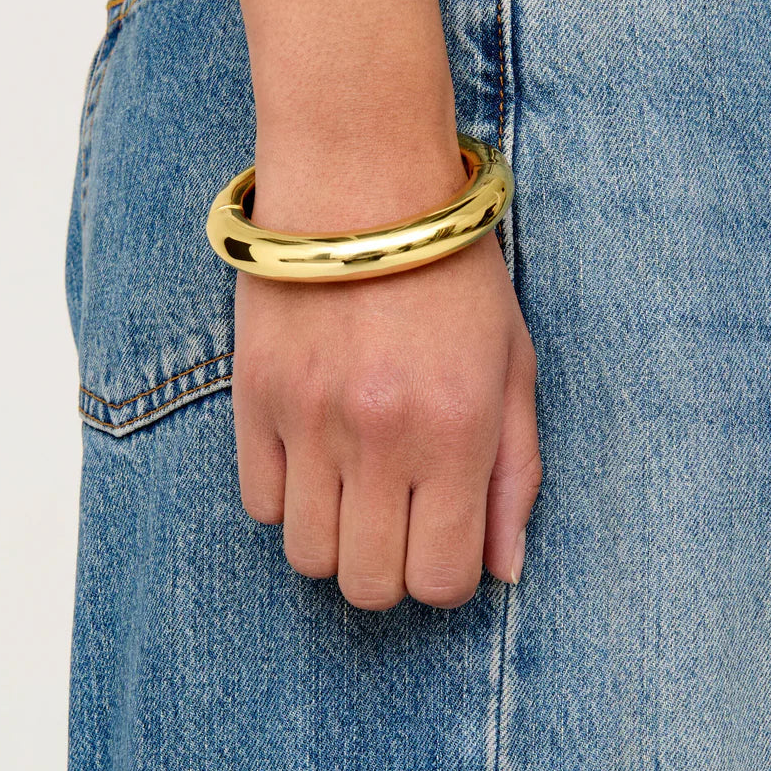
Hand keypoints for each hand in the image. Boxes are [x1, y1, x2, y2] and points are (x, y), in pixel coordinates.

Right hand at [232, 167, 541, 609]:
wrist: (361, 183)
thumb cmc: (453, 275)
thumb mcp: (513, 367)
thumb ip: (516, 474)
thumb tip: (504, 571)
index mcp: (457, 433)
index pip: (441, 580)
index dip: (446, 577)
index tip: (445, 541)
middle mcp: (380, 438)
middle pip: (368, 587)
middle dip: (391, 571)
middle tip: (400, 521)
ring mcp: (310, 421)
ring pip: (308, 558)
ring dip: (337, 541)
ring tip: (355, 490)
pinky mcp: (254, 399)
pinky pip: (260, 505)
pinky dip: (289, 499)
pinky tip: (314, 457)